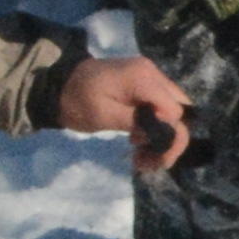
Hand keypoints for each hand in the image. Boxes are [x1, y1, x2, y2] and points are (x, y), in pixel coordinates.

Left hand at [51, 50, 194, 170]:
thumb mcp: (102, 115)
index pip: (174, 110)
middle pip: (180, 110)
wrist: (58, 85)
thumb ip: (136, 121)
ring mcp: (150, 79)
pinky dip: (156, 128)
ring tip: (143, 157)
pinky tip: (140, 141)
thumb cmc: (76, 101)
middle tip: (149, 163)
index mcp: (143, 78)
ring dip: (163, 137)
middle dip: (170, 140)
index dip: (165, 134)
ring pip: (174, 111)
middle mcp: (153, 74)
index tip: (140, 148)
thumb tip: (163, 133)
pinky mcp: (145, 86)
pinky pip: (161, 108)